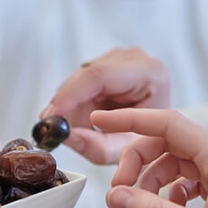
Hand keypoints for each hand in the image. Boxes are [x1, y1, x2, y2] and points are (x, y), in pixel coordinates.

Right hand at [41, 48, 169, 163]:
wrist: (156, 130)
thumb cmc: (147, 139)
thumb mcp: (123, 150)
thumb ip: (96, 147)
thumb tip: (66, 136)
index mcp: (149, 73)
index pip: (99, 76)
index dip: (70, 95)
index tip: (50, 116)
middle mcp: (133, 58)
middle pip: (84, 78)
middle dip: (67, 108)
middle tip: (57, 132)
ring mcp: (117, 57)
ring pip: (76, 82)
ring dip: (72, 108)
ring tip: (84, 129)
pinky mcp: (104, 63)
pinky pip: (77, 83)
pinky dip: (75, 104)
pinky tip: (86, 117)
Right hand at [93, 108, 207, 207]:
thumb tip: (114, 198)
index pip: (167, 124)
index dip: (130, 120)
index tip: (100, 120)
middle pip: (164, 144)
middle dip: (136, 164)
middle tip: (118, 191)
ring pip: (171, 164)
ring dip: (150, 183)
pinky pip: (182, 180)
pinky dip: (166, 194)